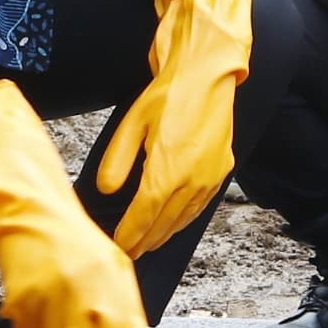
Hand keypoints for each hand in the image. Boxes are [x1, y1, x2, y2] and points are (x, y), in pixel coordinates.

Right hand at [0, 80, 150, 327]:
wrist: (21, 206)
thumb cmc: (67, 237)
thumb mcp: (109, 268)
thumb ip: (125, 312)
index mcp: (115, 278)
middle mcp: (88, 286)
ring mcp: (53, 291)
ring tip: (54, 301)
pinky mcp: (22, 295)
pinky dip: (29, 321)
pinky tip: (32, 296)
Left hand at [94, 0, 251, 256]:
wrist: (208, 75)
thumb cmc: (170, 94)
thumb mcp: (132, 123)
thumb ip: (116, 161)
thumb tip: (106, 190)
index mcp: (167, 170)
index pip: (143, 216)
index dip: (129, 235)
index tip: (118, 246)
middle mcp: (192, 180)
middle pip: (163, 223)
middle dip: (145, 241)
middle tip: (129, 253)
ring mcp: (210, 178)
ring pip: (183, 219)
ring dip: (164, 234)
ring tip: (148, 243)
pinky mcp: (221, 171)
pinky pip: (199, 205)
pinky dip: (184, 219)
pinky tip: (174, 222)